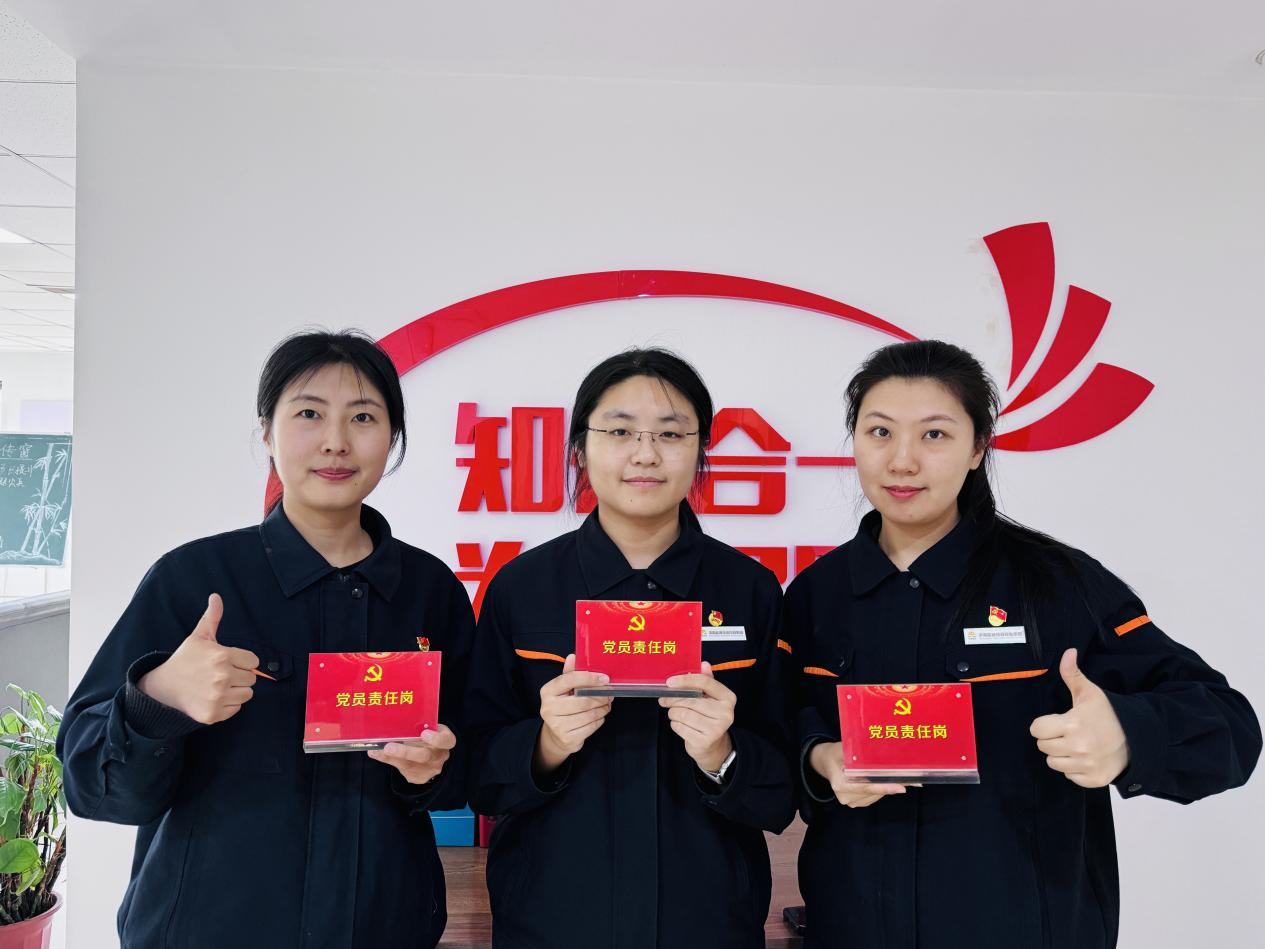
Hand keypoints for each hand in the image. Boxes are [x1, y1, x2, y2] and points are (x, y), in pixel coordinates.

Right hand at [138, 593, 259, 724]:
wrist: (163, 688)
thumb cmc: (185, 660)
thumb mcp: (198, 637)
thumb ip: (212, 617)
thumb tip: (216, 597)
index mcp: (222, 656)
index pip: (253, 661)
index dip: (243, 661)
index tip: (229, 661)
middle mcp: (222, 677)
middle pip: (252, 679)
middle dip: (240, 676)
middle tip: (222, 674)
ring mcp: (217, 697)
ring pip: (246, 695)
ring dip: (236, 691)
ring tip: (218, 686)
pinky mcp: (213, 714)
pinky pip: (236, 709)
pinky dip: (228, 705)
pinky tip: (213, 697)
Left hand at [367, 726, 455, 784]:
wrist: (433, 757)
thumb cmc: (428, 738)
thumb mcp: (427, 729)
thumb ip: (415, 728)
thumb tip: (389, 723)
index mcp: (445, 741)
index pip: (446, 740)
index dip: (436, 738)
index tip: (424, 733)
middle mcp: (439, 756)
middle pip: (425, 756)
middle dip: (405, 752)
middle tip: (388, 747)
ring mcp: (430, 769)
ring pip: (410, 765)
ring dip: (391, 757)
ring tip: (376, 750)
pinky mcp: (419, 777)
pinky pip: (403, 770)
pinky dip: (389, 761)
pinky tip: (379, 754)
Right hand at [534, 654, 612, 773]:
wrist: (556, 736)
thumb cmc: (563, 706)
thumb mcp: (563, 689)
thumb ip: (570, 674)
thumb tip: (573, 656)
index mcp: (547, 691)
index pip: (570, 679)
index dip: (589, 678)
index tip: (605, 678)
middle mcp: (549, 708)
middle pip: (583, 700)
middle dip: (601, 696)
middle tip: (610, 694)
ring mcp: (557, 725)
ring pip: (590, 714)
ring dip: (603, 708)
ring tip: (607, 704)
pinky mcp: (568, 738)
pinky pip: (591, 726)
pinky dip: (599, 720)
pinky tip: (599, 716)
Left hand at [659, 662, 736, 771]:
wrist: (713, 745)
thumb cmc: (708, 716)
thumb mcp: (710, 697)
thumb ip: (706, 680)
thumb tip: (704, 663)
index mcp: (728, 697)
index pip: (705, 682)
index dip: (685, 680)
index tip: (669, 682)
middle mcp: (726, 713)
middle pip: (690, 700)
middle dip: (673, 699)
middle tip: (664, 700)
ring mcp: (716, 728)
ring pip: (683, 714)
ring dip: (673, 713)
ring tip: (675, 714)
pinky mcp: (705, 741)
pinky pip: (680, 727)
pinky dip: (675, 724)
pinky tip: (680, 724)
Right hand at [808, 741, 917, 806]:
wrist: (826, 762)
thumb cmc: (836, 753)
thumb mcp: (846, 748)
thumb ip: (862, 754)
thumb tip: (886, 757)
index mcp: (840, 784)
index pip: (866, 787)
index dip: (885, 786)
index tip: (902, 787)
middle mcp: (845, 797)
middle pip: (875, 792)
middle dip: (892, 784)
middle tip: (911, 778)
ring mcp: (851, 802)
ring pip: (878, 795)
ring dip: (889, 786)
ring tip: (902, 777)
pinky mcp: (857, 803)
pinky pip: (875, 796)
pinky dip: (883, 788)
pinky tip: (886, 780)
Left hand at [1029, 648, 1129, 787]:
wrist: (1138, 738)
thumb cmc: (1110, 714)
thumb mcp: (1090, 693)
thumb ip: (1073, 674)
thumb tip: (1068, 652)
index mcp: (1073, 724)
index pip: (1036, 729)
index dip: (1044, 724)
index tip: (1057, 721)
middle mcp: (1079, 747)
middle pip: (1043, 746)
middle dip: (1052, 738)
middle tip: (1068, 732)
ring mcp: (1087, 765)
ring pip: (1053, 763)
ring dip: (1061, 754)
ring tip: (1076, 744)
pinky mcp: (1094, 779)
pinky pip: (1069, 776)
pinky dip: (1074, 769)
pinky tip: (1086, 757)